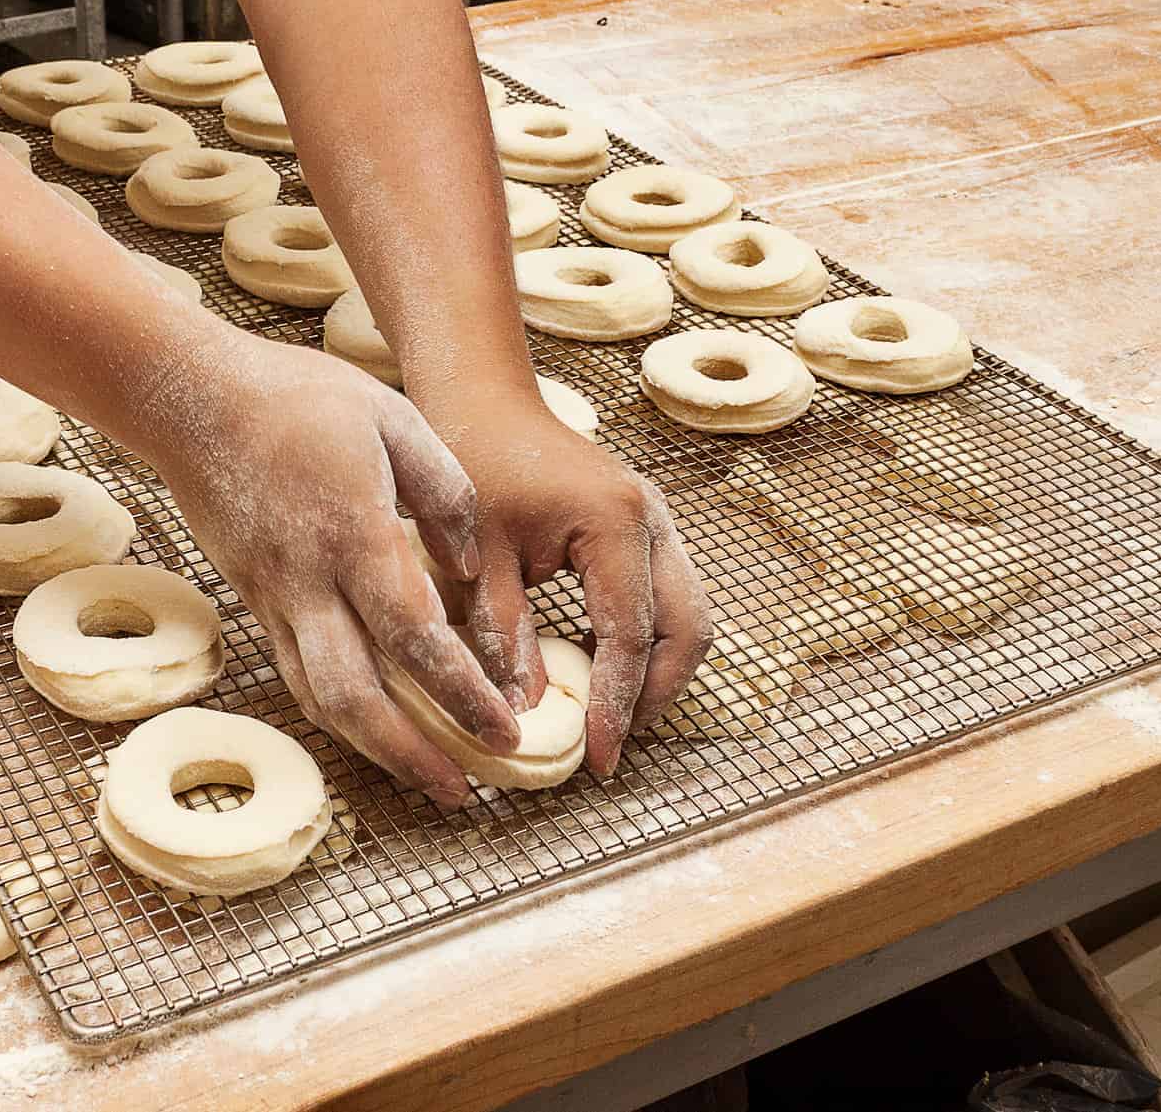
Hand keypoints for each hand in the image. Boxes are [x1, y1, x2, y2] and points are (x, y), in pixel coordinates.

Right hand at [138, 336, 519, 805]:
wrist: (192, 398)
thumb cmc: (298, 397)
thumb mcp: (395, 419)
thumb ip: (447, 494)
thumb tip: (469, 570)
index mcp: (354, 536)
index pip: (413, 639)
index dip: (461, 694)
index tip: (505, 730)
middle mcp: (308, 582)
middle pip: (353, 696)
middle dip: (410, 754)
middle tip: (462, 789)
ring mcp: (273, 596)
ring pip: (317, 698)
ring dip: (373, 749)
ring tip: (426, 777)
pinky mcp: (253, 598)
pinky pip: (297, 672)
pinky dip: (339, 711)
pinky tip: (375, 725)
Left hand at [424, 383, 713, 778]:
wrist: (483, 402)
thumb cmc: (473, 463)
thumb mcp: (477, 557)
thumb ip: (502, 634)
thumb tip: (523, 713)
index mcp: (614, 524)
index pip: (629, 635)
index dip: (615, 704)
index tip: (596, 757)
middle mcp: (653, 522)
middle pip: (688, 630)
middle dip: (656, 694)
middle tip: (611, 743)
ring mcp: (658, 523)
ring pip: (688, 616)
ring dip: (657, 671)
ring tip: (610, 717)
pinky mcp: (646, 529)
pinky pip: (667, 598)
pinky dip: (647, 641)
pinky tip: (604, 670)